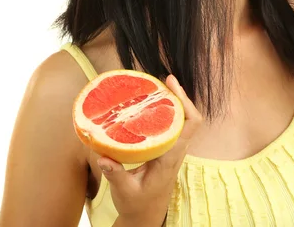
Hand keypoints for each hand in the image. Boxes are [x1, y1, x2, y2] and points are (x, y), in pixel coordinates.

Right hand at [96, 75, 202, 225]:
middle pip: (190, 118)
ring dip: (175, 104)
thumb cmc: (137, 204)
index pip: (189, 125)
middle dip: (180, 96)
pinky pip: (174, 128)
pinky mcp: (168, 152)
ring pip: (183, 122)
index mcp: (170, 158)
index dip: (185, 103)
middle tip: (164, 80)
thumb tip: (103, 155)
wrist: (145, 217)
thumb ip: (115, 174)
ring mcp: (174, 151)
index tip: (172, 86)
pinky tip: (151, 107)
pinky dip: (167, 114)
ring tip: (158, 88)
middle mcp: (176, 151)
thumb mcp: (124, 191)